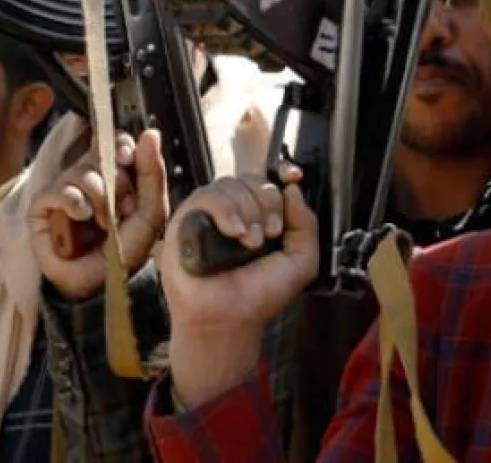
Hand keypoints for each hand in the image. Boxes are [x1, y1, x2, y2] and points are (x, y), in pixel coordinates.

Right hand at [30, 130, 167, 300]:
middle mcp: (89, 178)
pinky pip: (55, 190)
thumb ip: (152, 173)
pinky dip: (72, 203)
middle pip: (98, 154)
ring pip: (79, 171)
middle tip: (120, 208)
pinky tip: (80, 218)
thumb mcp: (150, 212)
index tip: (127, 159)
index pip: (116, 143)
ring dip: (97, 198)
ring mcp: (64, 190)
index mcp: (116, 176)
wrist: (103, 284)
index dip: (121, 147)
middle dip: (115, 182)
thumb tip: (151, 133)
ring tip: (102, 223)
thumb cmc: (127, 250)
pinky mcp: (42, 207)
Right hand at [160, 166, 314, 408]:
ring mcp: (208, 214)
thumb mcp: (300, 261)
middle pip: (252, 180)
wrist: (228, 319)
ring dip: (247, 211)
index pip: (268, 179)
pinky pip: (206, 197)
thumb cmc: (258, 295)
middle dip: (267, 203)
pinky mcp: (184, 219)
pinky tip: (233, 233)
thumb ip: (306, 224)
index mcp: (258, 215)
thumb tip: (293, 188)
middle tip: (269, 234)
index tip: (292, 176)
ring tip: (250, 243)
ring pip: (230, 185)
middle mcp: (233, 210)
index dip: (281, 172)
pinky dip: (224, 211)